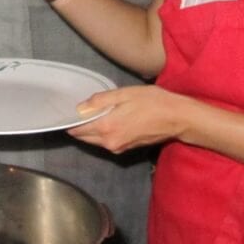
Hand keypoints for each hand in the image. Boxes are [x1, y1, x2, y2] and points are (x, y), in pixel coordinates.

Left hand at [68, 84, 186, 153]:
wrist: (177, 118)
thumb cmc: (152, 102)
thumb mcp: (124, 94)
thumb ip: (99, 101)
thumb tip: (79, 108)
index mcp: (106, 128)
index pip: (77, 129)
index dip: (70, 120)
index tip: (66, 110)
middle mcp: (109, 142)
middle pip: (83, 137)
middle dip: (77, 126)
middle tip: (78, 111)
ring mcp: (117, 148)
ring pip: (93, 141)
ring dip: (89, 130)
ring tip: (90, 114)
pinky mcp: (125, 149)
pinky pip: (105, 142)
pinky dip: (100, 133)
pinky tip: (105, 120)